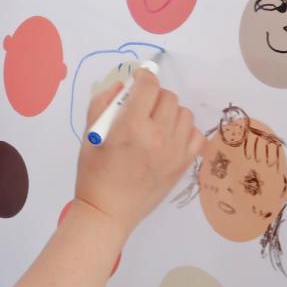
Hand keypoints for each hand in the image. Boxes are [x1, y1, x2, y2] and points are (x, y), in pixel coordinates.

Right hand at [74, 68, 203, 239]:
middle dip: (153, 95)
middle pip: (168, 97)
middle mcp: (158, 135)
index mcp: (132, 126)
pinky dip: (184, 130)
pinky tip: (169, 137)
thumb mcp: (90, 134)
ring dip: (169, 112)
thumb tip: (122, 86)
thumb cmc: (94, 172)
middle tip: (141, 106)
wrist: (109, 210)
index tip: (138, 77)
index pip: (148, 86)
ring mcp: (175, 151)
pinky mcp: (184, 164)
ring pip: (184, 113)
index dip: (144, 76)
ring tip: (155, 122)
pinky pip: (196, 134)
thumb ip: (103, 102)